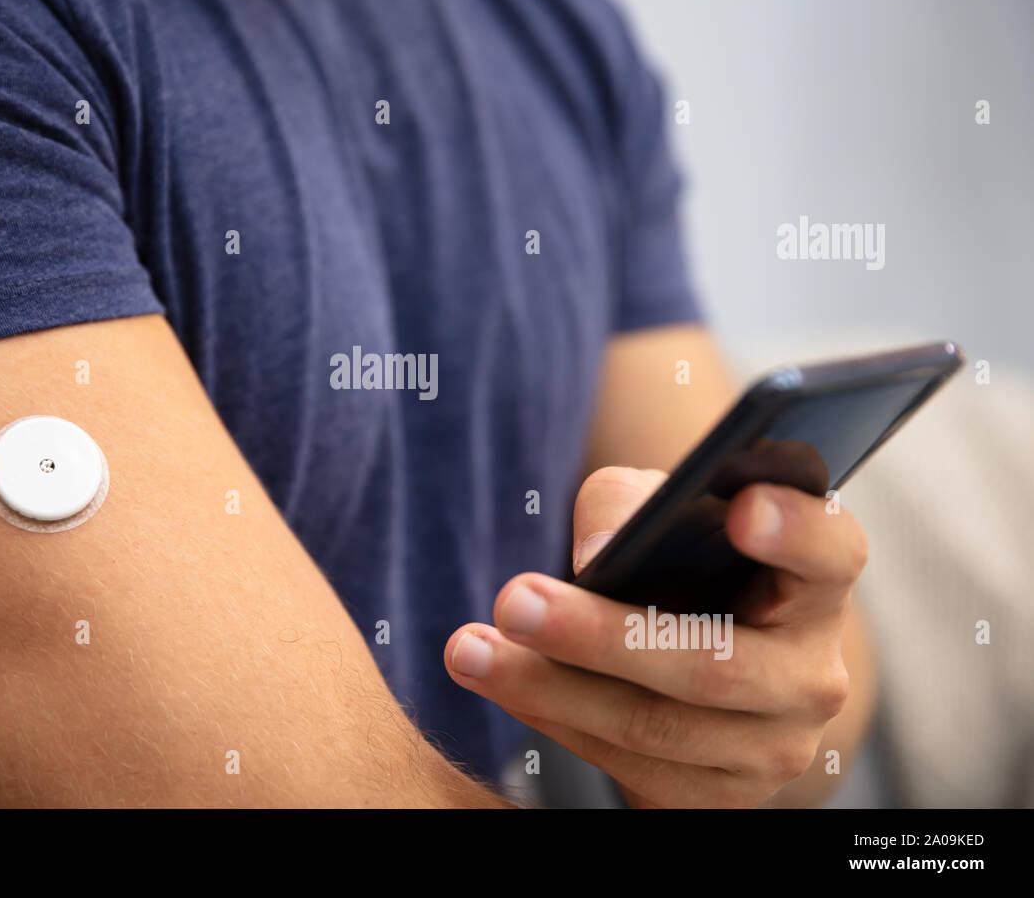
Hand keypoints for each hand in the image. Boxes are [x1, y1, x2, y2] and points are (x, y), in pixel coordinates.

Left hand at [444, 466, 867, 806]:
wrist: (693, 651)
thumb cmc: (677, 561)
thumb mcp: (657, 510)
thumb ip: (629, 503)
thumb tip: (598, 552)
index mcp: (815, 585)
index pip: (832, 553)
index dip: (796, 531)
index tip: (742, 509)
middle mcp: (812, 675)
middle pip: (713, 665)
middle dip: (600, 636)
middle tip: (513, 600)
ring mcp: (771, 749)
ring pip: (655, 728)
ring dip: (549, 689)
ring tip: (470, 649)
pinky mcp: (718, 799)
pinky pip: (629, 770)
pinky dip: (555, 722)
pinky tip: (502, 682)